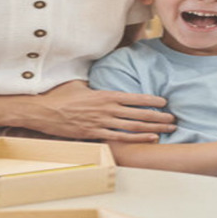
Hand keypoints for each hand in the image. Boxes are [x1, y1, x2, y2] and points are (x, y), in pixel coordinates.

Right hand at [30, 80, 175, 142]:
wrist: (43, 111)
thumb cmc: (60, 96)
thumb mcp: (80, 84)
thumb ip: (94, 84)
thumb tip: (102, 78)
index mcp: (104, 94)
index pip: (133, 97)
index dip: (150, 101)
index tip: (164, 102)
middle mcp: (106, 108)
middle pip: (138, 114)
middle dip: (158, 117)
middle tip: (173, 119)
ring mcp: (101, 122)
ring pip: (133, 126)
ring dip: (152, 128)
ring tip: (168, 129)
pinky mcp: (95, 134)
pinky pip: (120, 138)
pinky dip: (137, 139)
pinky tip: (150, 139)